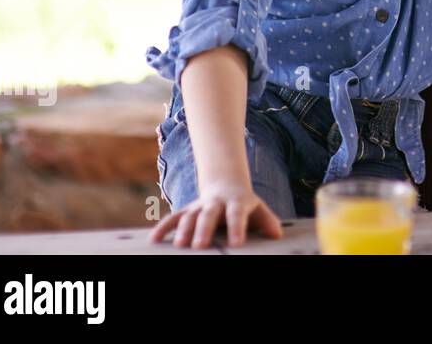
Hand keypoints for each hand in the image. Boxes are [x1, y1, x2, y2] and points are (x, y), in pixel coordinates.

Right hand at [149, 178, 284, 248]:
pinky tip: (153, 240)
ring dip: (183, 230)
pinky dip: (163, 227)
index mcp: (236, 202)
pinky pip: (172, 218)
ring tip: (179, 246)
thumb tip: (277, 235)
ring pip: (189, 216)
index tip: (236, 245)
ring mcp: (199, 206)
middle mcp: (215, 203)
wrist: (225, 185)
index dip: (236, 228)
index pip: (237, 215)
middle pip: (209, 215)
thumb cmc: (245, 205)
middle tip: (200, 246)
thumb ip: (267, 221)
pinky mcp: (186, 210)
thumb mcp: (258, 210)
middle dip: (204, 230)